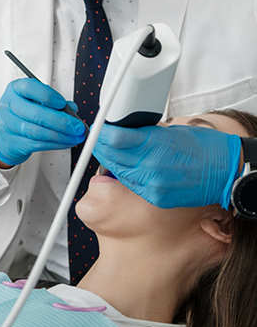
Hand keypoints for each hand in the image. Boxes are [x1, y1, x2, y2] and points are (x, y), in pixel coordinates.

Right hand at [0, 78, 85, 166]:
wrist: (5, 134)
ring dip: (61, 135)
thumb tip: (73, 109)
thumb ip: (53, 102)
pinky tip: (66, 142)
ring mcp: (8, 125)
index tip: (63, 103)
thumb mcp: (34, 101)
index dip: (47, 95)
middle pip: (35, 113)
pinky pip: (37, 144)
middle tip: (77, 126)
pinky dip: (56, 144)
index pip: (29, 87)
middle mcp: (8, 105)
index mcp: (14, 89)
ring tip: (75, 136)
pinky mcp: (12, 142)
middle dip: (61, 121)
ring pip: (37, 131)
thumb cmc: (22, 113)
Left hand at [92, 124, 242, 208]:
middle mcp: (150, 167)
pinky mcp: (156, 198)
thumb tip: (121, 132)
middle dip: (102, 147)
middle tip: (100, 139)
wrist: (227, 171)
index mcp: (153, 145)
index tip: (99, 129)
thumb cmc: (203, 146)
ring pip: (118, 172)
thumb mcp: (168, 130)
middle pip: (111, 156)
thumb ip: (142, 133)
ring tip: (111, 151)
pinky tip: (128, 167)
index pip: (114, 139)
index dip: (102, 133)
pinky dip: (126, 175)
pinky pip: (131, 185)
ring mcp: (153, 185)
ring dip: (111, 161)